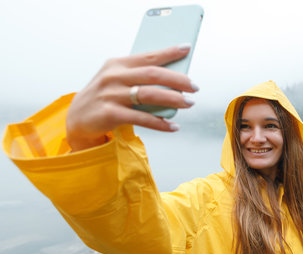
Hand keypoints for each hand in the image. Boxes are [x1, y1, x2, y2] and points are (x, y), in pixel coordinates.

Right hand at [66, 45, 198, 151]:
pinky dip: (160, 124)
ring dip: (173, 99)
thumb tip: (174, 82)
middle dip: (177, 80)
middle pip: (152, 74)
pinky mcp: (110, 114)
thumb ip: (139, 78)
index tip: (187, 48)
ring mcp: (111, 95)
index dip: (169, 52)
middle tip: (194, 86)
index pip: (148, 56)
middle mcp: (113, 77)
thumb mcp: (118, 81)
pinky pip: (142, 119)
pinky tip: (173, 126)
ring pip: (149, 95)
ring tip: (189, 103)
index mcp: (117, 64)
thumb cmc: (105, 97)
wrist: (77, 118)